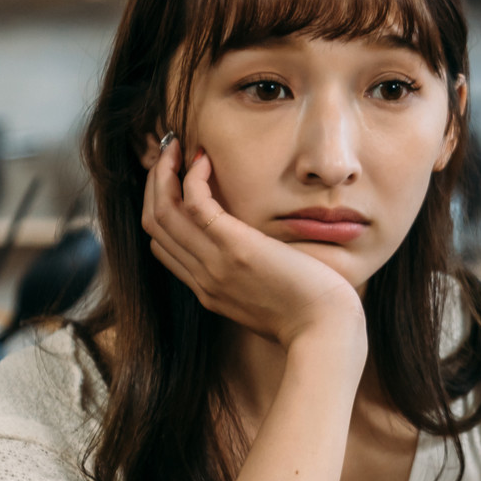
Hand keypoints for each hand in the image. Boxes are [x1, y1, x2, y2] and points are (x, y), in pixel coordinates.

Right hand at [141, 136, 364, 350]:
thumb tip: (255, 258)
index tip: (175, 181)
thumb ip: (249, 279)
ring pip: (163, 212)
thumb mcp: (267, 301)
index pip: (163, 246)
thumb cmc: (310, 317)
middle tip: (168, 154)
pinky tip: (205, 161)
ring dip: (164, 173)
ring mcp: (214, 264)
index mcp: (208, 290)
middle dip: (155, 184)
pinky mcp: (235, 248)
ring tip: (176, 148)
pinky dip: (192, 178)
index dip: (160, 208)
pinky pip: (195, 204)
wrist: (325, 333)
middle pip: (154, 224)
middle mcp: (203, 278)